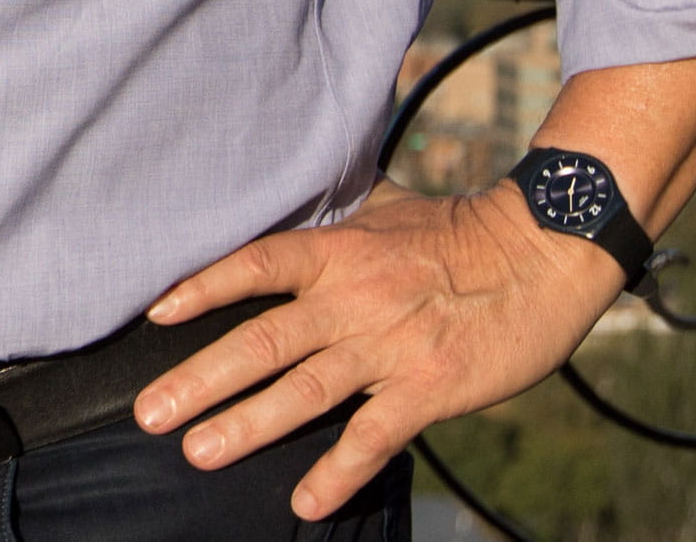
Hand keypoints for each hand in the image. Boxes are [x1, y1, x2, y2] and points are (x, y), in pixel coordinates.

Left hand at [127, 187, 632, 519]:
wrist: (545, 255)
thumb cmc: (458, 233)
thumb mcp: (386, 210)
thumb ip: (331, 217)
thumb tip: (283, 196)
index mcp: (340, 250)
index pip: (257, 264)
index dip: (205, 287)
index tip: (157, 314)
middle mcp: (355, 297)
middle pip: (264, 339)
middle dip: (201, 378)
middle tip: (150, 412)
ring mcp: (391, 346)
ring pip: (307, 390)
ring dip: (250, 425)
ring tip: (200, 452)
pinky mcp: (430, 387)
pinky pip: (376, 436)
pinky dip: (339, 471)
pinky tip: (305, 501)